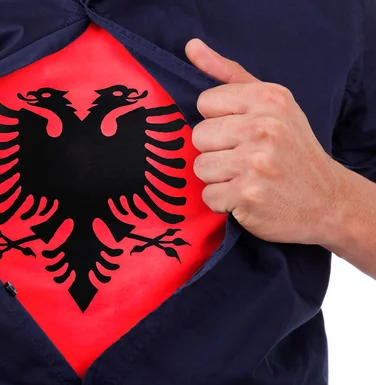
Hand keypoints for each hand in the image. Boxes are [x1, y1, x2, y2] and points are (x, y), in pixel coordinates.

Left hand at [185, 39, 344, 244]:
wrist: (327, 200)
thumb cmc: (292, 149)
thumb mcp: (272, 104)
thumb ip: (229, 75)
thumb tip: (192, 47)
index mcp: (269, 98)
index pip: (205, 102)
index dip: (218, 120)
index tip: (241, 131)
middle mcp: (264, 127)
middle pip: (198, 135)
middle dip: (216, 150)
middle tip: (245, 158)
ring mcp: (256, 162)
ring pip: (200, 167)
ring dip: (218, 178)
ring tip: (245, 177)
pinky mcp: (248, 194)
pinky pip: (209, 196)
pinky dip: (223, 202)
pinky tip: (246, 197)